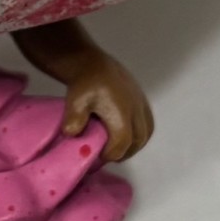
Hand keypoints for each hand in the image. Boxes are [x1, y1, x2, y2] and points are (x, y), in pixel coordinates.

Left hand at [11, 19, 154, 164]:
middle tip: (108, 155)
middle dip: (123, 152)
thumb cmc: (84, 83)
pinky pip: (148, 123)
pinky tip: (126, 136)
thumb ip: (73, 119)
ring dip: (133, 144)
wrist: (92, 63)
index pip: (122, 142)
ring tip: (117, 148)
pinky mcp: (142, 100)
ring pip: (145, 133)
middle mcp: (136, 109)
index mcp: (121, 111)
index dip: (111, 154)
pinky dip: (140, 134)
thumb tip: (71, 134)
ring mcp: (142, 103)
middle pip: (137, 140)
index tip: (98, 156)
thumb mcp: (75, 100)